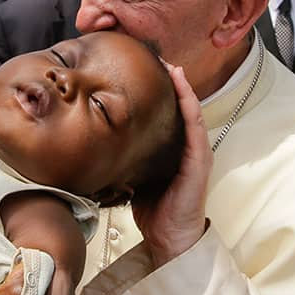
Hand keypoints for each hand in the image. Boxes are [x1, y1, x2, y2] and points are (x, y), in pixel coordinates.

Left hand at [132, 65, 211, 268]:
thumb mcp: (133, 174)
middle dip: (171, 81)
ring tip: (172, 66)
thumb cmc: (151, 208)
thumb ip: (124, 154)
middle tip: (157, 57)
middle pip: (180, 106)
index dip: (159, 90)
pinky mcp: (199, 162)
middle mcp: (187, 146)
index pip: (167, 112)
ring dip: (183, 87)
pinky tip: (183, 89)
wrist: (169, 238)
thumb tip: (95, 138)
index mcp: (172, 148)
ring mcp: (196, 153)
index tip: (142, 68)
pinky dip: (190, 106)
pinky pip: (195, 128)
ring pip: (191, 111)